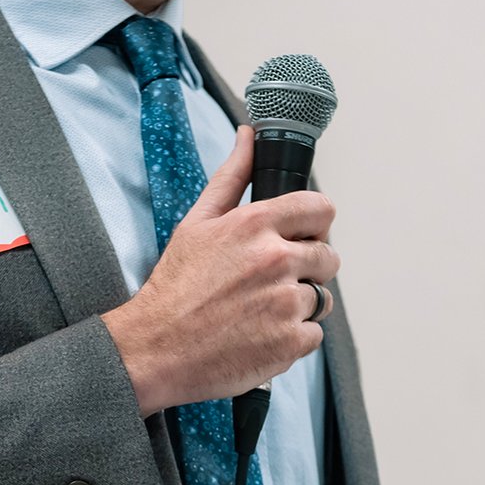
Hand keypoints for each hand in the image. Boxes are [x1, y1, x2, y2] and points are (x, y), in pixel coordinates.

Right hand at [102, 126, 339, 414]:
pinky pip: (314, 335)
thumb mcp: (197, 223)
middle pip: (328, 256)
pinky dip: (292, 338)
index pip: (321, 209)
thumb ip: (231, 177)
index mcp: (255, 225)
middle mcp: (276, 260)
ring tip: (259, 312)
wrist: (156, 349)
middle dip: (307, 268)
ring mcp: (286, 304)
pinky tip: (260, 336)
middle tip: (271, 282)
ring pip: (320, 298)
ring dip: (298, 306)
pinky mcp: (290, 343)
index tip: (301, 237)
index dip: (314, 224)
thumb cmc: (174, 287)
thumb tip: (249, 135)